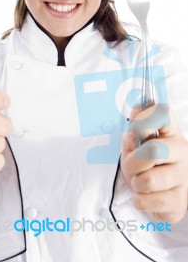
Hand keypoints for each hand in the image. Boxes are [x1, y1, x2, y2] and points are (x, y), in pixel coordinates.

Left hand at [121, 104, 187, 222]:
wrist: (159, 193)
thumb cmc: (146, 164)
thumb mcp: (134, 145)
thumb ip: (132, 134)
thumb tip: (133, 127)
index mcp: (170, 131)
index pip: (163, 113)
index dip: (144, 120)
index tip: (136, 133)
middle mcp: (181, 150)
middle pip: (153, 151)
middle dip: (133, 162)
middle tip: (133, 168)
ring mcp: (184, 176)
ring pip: (149, 180)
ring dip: (136, 184)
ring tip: (140, 183)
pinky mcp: (181, 201)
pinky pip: (151, 202)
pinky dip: (140, 201)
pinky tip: (145, 196)